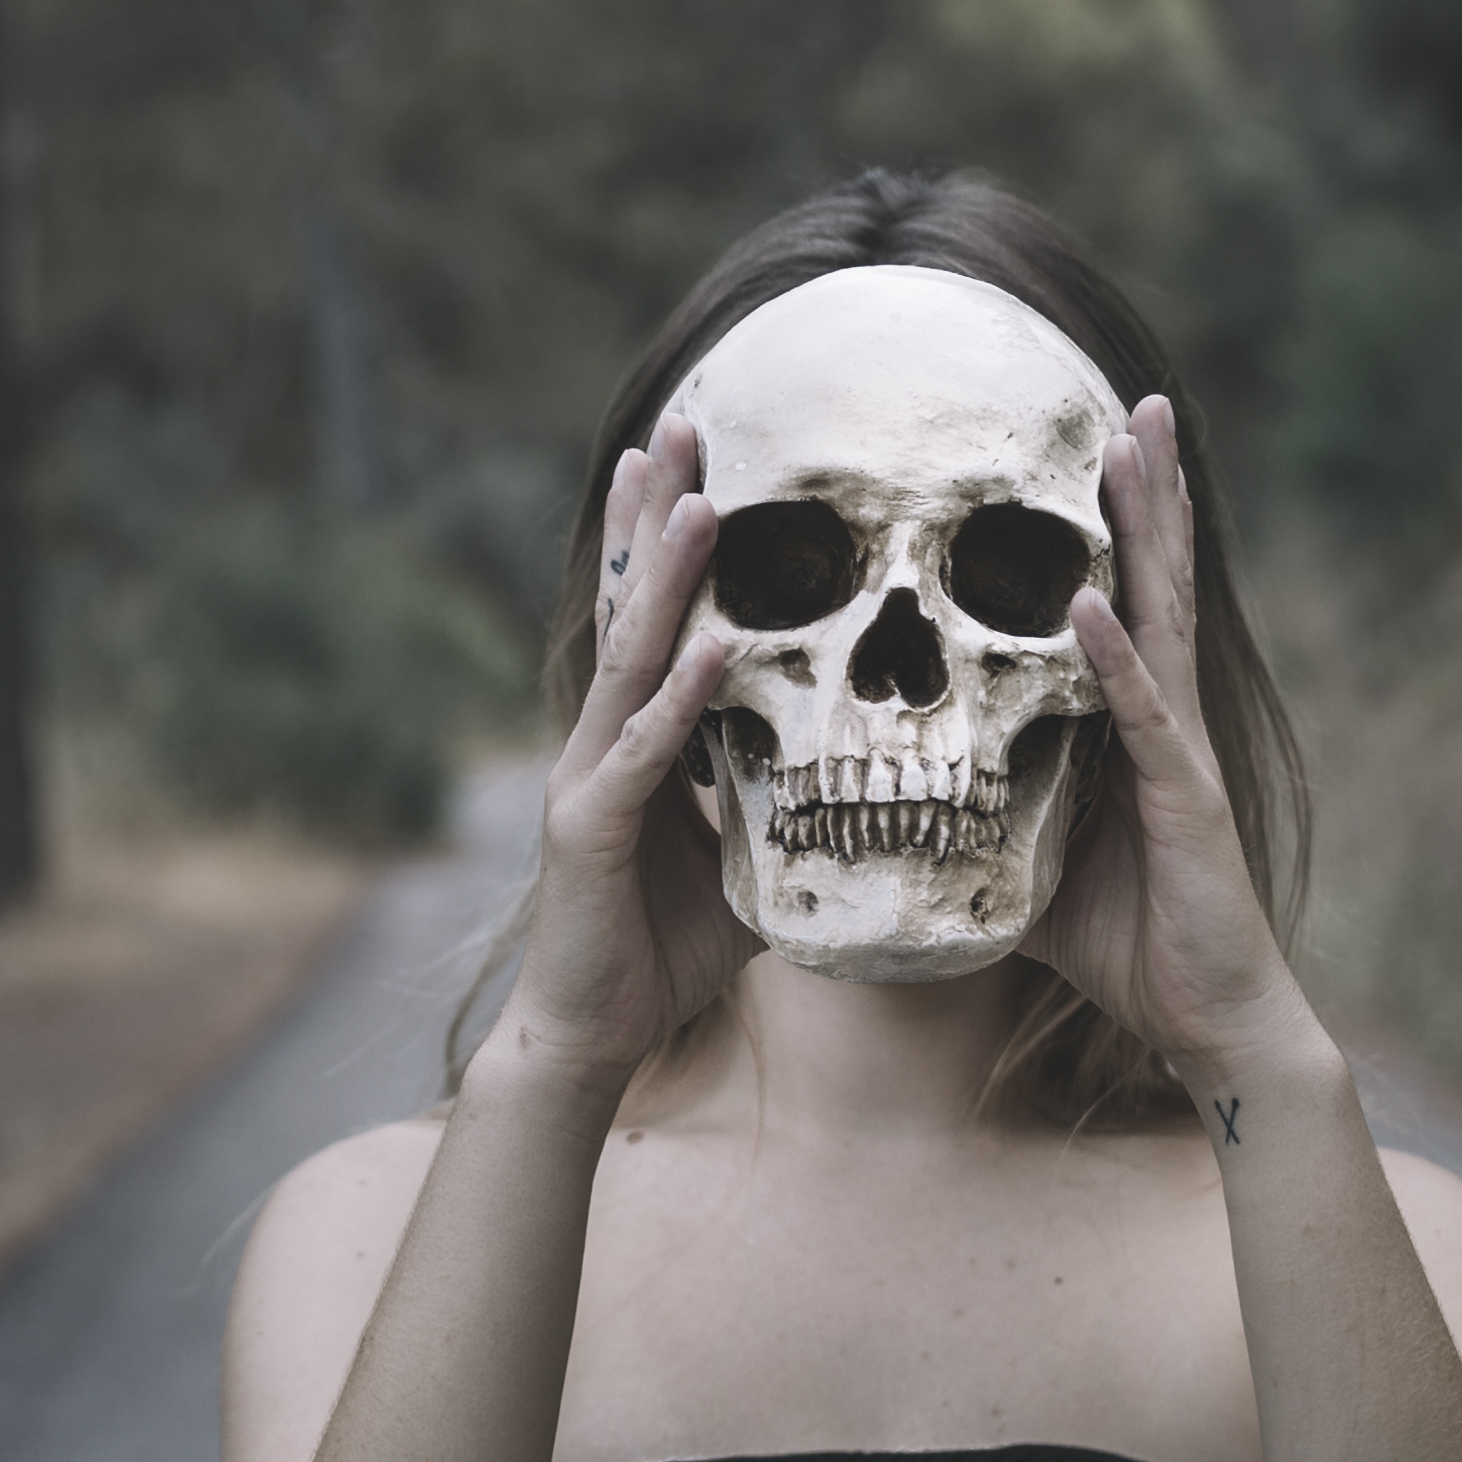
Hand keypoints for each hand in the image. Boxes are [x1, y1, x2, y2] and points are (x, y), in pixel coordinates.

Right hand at [491, 416, 756, 1093]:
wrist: (592, 1035)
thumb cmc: (665, 950)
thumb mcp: (749, 860)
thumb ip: (790, 806)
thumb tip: (872, 780)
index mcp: (637, 738)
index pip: (659, 619)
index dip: (671, 540)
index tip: (699, 461)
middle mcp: (604, 739)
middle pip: (636, 608)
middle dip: (659, 517)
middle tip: (684, 427)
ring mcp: (589, 777)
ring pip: (634, 659)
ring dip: (668, 579)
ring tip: (698, 501)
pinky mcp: (591, 828)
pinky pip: (647, 753)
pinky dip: (684, 699)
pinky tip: (722, 649)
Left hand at [1027, 394, 1320, 1086]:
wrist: (1207, 1022)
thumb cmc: (1124, 947)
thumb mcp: (1021, 869)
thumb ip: (973, 823)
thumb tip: (880, 814)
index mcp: (1129, 728)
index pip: (1117, 605)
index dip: (1113, 529)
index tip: (1096, 445)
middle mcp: (1162, 722)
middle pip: (1152, 583)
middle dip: (1145, 492)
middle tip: (1136, 400)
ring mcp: (1178, 753)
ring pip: (1159, 619)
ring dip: (1145, 532)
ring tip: (1134, 448)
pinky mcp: (1184, 798)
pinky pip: (1141, 714)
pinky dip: (1115, 656)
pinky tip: (1093, 602)